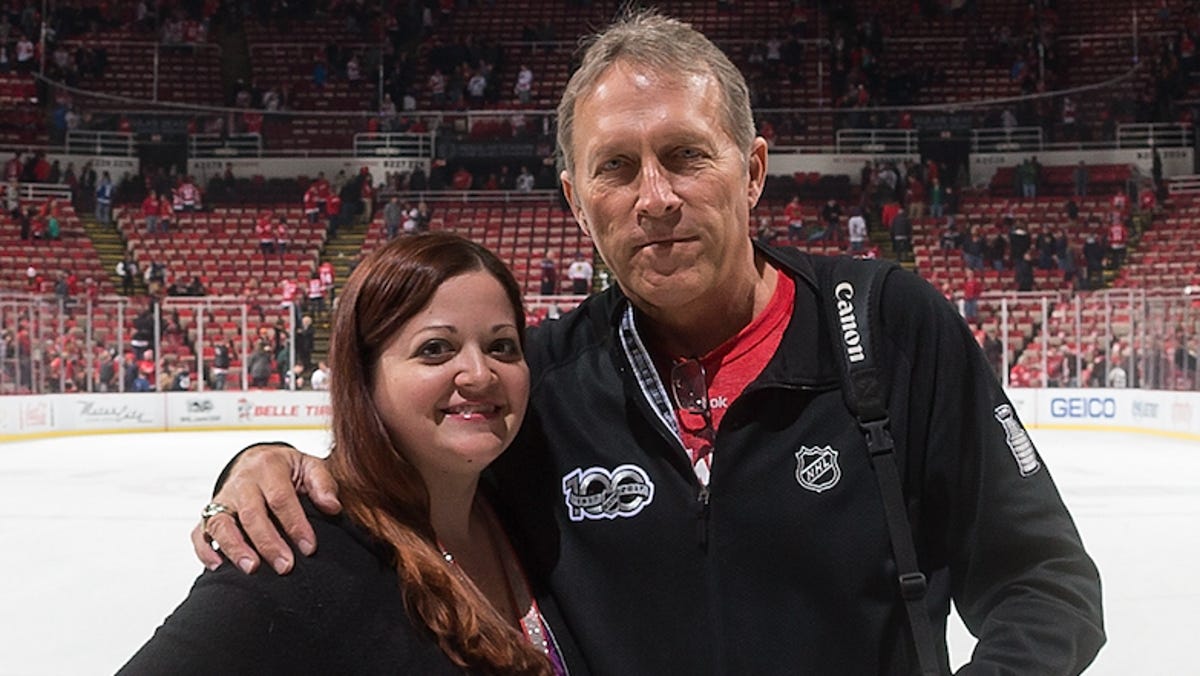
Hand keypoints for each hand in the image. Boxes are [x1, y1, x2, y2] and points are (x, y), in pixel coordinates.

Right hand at [191, 444, 340, 574]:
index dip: (295, 524)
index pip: (280, 498)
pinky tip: (219, 566)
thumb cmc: (287, 469)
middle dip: (268, 542)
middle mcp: (242, 482)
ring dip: (235, 548)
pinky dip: (205, 550)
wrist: (259, 460)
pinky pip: (199, 533)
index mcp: (268, 467)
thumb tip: (332, 506)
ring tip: (251, 568)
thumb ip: (323, 483)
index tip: (309, 548)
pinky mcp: (209, 514)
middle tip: (285, 566)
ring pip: (221, 523)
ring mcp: (223, 499)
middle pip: (251, 514)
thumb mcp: (310, 466)